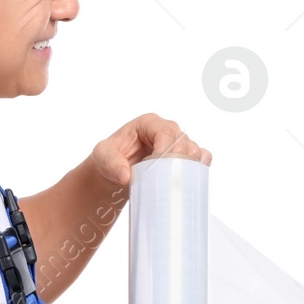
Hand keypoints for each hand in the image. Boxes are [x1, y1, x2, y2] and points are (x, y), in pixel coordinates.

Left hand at [89, 113, 211, 186]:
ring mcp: (178, 143)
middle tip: (164, 179)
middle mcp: (167, 130)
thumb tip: (126, 175)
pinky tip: (189, 178)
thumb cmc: (110, 159)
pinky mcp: (185, 157)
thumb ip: (111, 163)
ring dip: (188, 166)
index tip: (157, 168)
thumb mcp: (102, 157)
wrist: (116, 172)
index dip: (166, 150)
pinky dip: (199, 168)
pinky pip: (202, 158)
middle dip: (177, 161)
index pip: (167, 132)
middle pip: (183, 142)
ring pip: (194, 151)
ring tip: (173, 181)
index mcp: (149, 123)